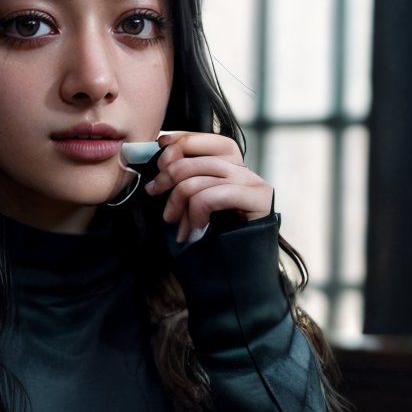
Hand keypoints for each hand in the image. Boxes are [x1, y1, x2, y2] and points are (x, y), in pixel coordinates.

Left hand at [144, 132, 274, 243]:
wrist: (238, 272)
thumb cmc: (213, 240)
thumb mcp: (193, 204)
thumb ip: (186, 180)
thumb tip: (161, 159)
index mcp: (232, 167)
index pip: (205, 139)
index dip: (180, 140)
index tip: (158, 150)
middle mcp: (245, 171)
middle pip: (196, 158)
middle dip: (167, 175)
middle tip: (153, 192)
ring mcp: (254, 184)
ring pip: (200, 178)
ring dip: (177, 201)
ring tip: (173, 222)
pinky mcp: (258, 199)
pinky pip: (212, 196)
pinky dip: (196, 214)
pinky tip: (194, 231)